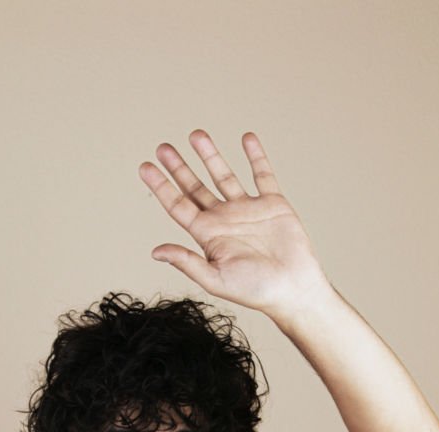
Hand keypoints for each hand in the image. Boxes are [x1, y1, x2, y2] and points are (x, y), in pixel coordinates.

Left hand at [139, 129, 331, 328]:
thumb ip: (187, 262)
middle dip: (179, 167)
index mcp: (208, 235)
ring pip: (224, 176)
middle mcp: (224, 219)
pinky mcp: (273, 204)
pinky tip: (246, 138)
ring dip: (210, 155)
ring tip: (196, 134)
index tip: (145, 167)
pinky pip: (262, 174)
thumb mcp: (215, 279)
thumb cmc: (255, 291)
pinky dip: (256, 156)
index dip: (161, 186)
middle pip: (195, 187)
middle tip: (162, 147)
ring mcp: (248, 209)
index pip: (178, 205)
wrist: (293, 289)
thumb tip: (156, 251)